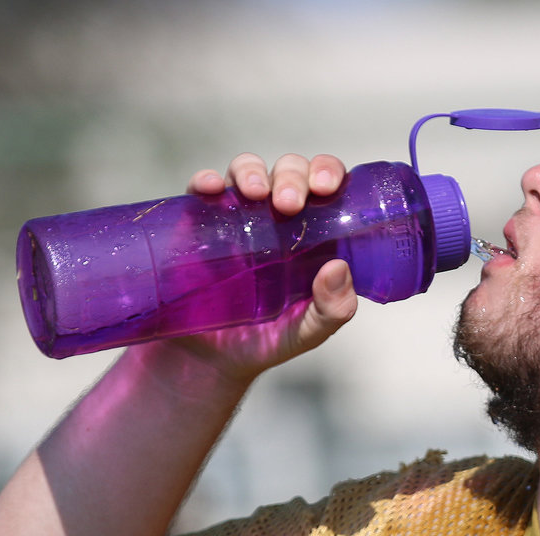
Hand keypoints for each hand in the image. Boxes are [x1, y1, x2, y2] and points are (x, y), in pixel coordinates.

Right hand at [169, 152, 358, 383]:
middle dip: (293, 176)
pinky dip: (207, 181)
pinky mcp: (201, 222)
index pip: (326, 187)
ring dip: (253, 172)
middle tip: (290, 203)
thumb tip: (338, 268)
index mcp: (313, 234)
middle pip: (289, 172)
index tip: (327, 186)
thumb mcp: (308, 332)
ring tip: (256, 193)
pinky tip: (212, 189)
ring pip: (248, 171)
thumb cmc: (268, 340)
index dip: (329, 173)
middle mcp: (278, 217)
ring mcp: (238, 216)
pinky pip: (202, 190)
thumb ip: (332, 310)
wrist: (213, 359)